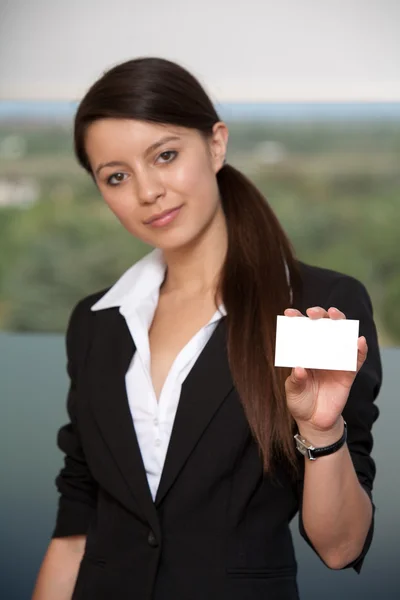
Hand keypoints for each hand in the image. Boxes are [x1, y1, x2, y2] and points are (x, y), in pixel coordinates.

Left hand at [284, 306, 367, 440]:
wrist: (314, 421)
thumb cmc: (300, 400)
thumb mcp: (292, 390)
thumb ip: (296, 379)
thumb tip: (299, 367)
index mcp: (305, 352)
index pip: (301, 331)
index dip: (297, 319)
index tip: (289, 313)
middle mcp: (321, 352)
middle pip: (323, 327)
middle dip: (319, 315)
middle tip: (312, 313)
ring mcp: (335, 360)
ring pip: (341, 336)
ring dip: (341, 323)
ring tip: (336, 316)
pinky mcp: (348, 372)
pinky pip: (356, 359)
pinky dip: (360, 349)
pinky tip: (359, 341)